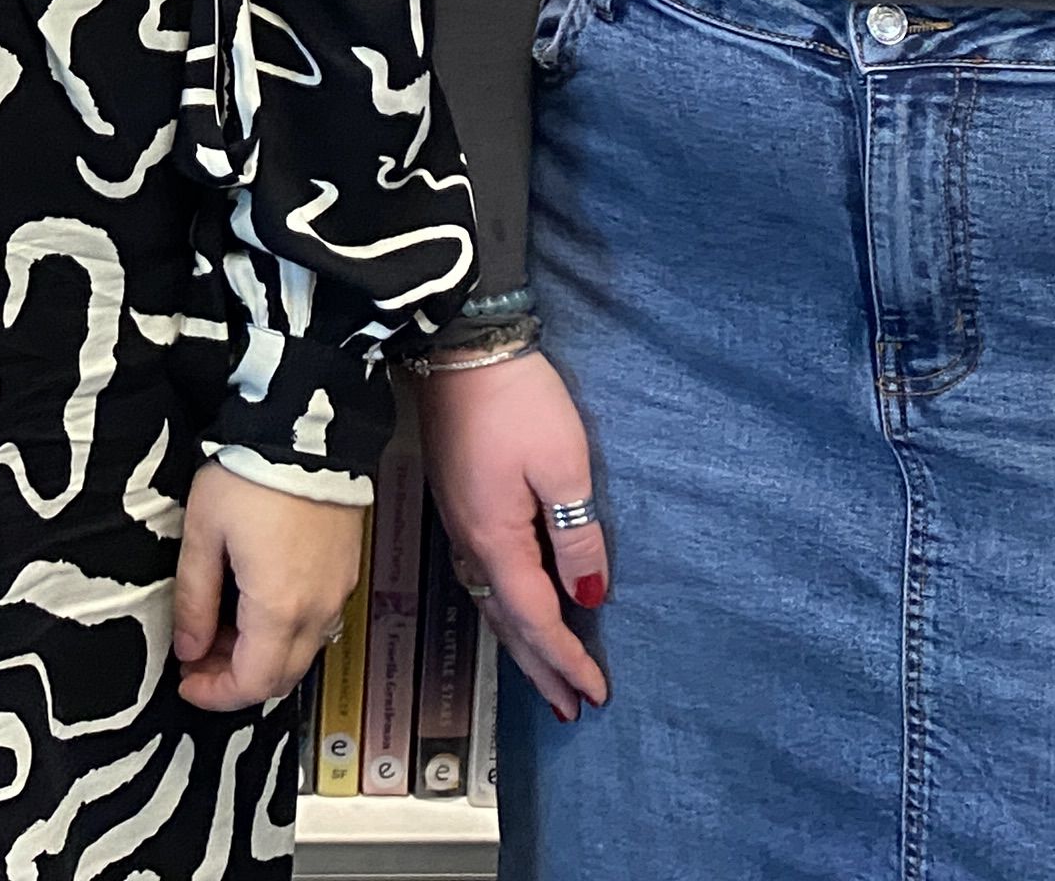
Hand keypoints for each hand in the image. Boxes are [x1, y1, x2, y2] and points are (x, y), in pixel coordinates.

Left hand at [173, 462, 364, 713]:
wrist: (306, 430)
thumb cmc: (249, 476)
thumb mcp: (203, 533)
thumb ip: (195, 598)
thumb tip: (189, 649)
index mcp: (278, 608)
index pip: (252, 682)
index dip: (216, 694)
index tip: (186, 683)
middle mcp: (317, 610)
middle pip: (281, 676)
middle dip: (236, 679)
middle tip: (199, 660)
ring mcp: (337, 592)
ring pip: (302, 652)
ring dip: (261, 656)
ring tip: (221, 628)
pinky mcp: (346, 572)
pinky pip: (318, 623)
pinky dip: (285, 632)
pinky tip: (256, 604)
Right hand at [410, 349, 611, 720]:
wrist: (459, 345)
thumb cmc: (518, 402)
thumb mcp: (564, 467)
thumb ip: (576, 536)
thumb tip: (588, 595)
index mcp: (496, 539)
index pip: (536, 617)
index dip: (567, 658)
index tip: (598, 694)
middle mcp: (470, 540)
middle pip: (506, 621)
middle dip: (540, 667)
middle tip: (570, 709)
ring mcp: (458, 519)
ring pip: (489, 600)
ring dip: (519, 642)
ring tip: (545, 674)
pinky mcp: (457, 498)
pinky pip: (480, 575)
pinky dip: (502, 607)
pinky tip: (511, 607)